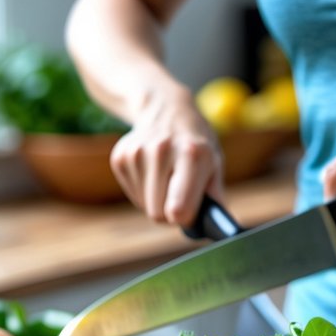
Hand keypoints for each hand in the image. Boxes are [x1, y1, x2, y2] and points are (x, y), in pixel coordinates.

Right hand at [109, 91, 223, 225]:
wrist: (165, 109)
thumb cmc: (195, 144)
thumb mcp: (214, 163)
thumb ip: (214, 196)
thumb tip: (214, 226)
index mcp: (191, 154)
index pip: (178, 209)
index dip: (184, 218)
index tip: (189, 212)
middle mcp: (162, 151)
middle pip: (158, 214)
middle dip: (170, 213)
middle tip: (179, 193)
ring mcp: (137, 153)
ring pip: (145, 207)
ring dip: (157, 200)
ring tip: (166, 177)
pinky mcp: (120, 157)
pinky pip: (133, 195)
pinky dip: (144, 191)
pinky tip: (152, 171)